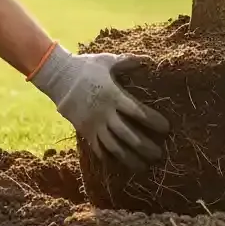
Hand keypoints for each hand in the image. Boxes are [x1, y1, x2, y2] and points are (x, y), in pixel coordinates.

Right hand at [29, 45, 169, 170]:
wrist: (58, 77)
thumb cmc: (85, 67)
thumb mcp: (108, 61)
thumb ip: (128, 61)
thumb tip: (148, 59)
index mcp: (114, 95)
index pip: (138, 112)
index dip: (153, 121)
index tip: (166, 128)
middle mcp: (105, 113)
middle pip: (128, 135)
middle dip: (145, 146)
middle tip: (159, 154)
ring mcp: (93, 124)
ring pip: (114, 146)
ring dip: (129, 158)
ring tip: (142, 166)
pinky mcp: (84, 130)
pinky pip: (97, 148)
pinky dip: (108, 157)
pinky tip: (117, 163)